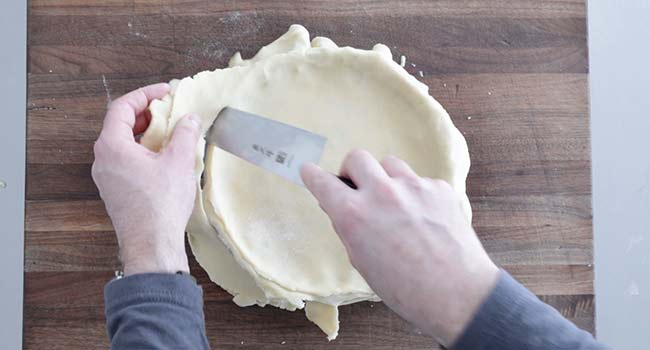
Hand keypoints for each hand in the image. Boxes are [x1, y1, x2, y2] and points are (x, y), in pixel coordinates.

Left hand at [92, 83, 201, 275]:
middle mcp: (104, 159)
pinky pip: (127, 161)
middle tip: (170, 110)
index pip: (122, 107)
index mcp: (112, 146)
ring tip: (171, 132)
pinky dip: (144, 151)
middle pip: (121, 124)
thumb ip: (184, 133)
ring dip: (147, 133)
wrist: (152, 244)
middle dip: (147, 113)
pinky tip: (165, 157)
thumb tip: (190, 118)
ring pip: (124, 144)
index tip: (165, 92)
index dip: (145, 95)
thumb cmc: (160, 204)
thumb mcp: (178, 161)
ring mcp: (108, 177)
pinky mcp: (116, 191)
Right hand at [301, 149, 498, 345]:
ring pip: (390, 164)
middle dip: (353, 171)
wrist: (457, 295)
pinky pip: (419, 181)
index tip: (310, 171)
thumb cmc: (405, 289)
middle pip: (357, 157)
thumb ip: (349, 230)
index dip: (313, 175)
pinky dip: (415, 194)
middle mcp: (381, 193)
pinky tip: (424, 218)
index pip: (323, 182)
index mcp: (354, 215)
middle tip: (359, 189)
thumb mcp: (362, 262)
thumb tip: (341, 209)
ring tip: (395, 204)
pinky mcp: (439, 188)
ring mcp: (413, 187)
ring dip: (385, 179)